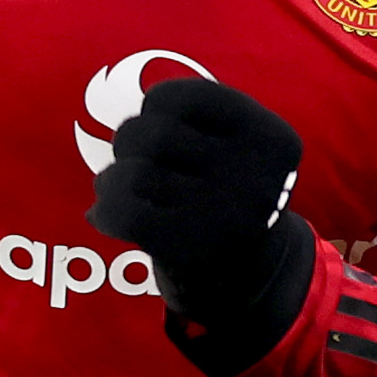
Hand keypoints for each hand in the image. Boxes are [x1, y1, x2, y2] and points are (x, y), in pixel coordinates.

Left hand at [86, 76, 315, 376]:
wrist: (248, 279)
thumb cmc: (227, 194)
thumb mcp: (236, 147)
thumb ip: (191, 118)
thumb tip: (114, 97)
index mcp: (272, 140)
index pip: (181, 97)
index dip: (155, 106)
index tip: (163, 125)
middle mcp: (254, 175)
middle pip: (150, 132)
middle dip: (129, 142)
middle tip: (137, 160)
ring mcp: (223, 214)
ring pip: (131, 173)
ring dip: (111, 179)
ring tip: (117, 188)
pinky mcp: (189, 249)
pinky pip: (123, 211)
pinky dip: (105, 210)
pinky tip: (105, 215)